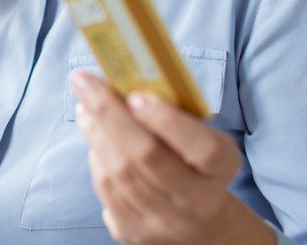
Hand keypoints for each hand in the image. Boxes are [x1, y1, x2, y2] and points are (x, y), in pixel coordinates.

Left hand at [71, 71, 274, 244]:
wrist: (198, 220)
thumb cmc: (193, 161)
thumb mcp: (200, 135)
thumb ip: (174, 112)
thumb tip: (126, 78)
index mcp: (221, 169)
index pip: (202, 149)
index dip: (169, 121)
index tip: (137, 95)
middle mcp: (197, 202)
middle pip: (148, 158)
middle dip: (111, 115)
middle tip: (86, 83)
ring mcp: (165, 223)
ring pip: (120, 174)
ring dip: (96, 133)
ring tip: (84, 105)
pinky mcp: (135, 233)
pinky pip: (106, 191)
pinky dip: (95, 157)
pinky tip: (92, 134)